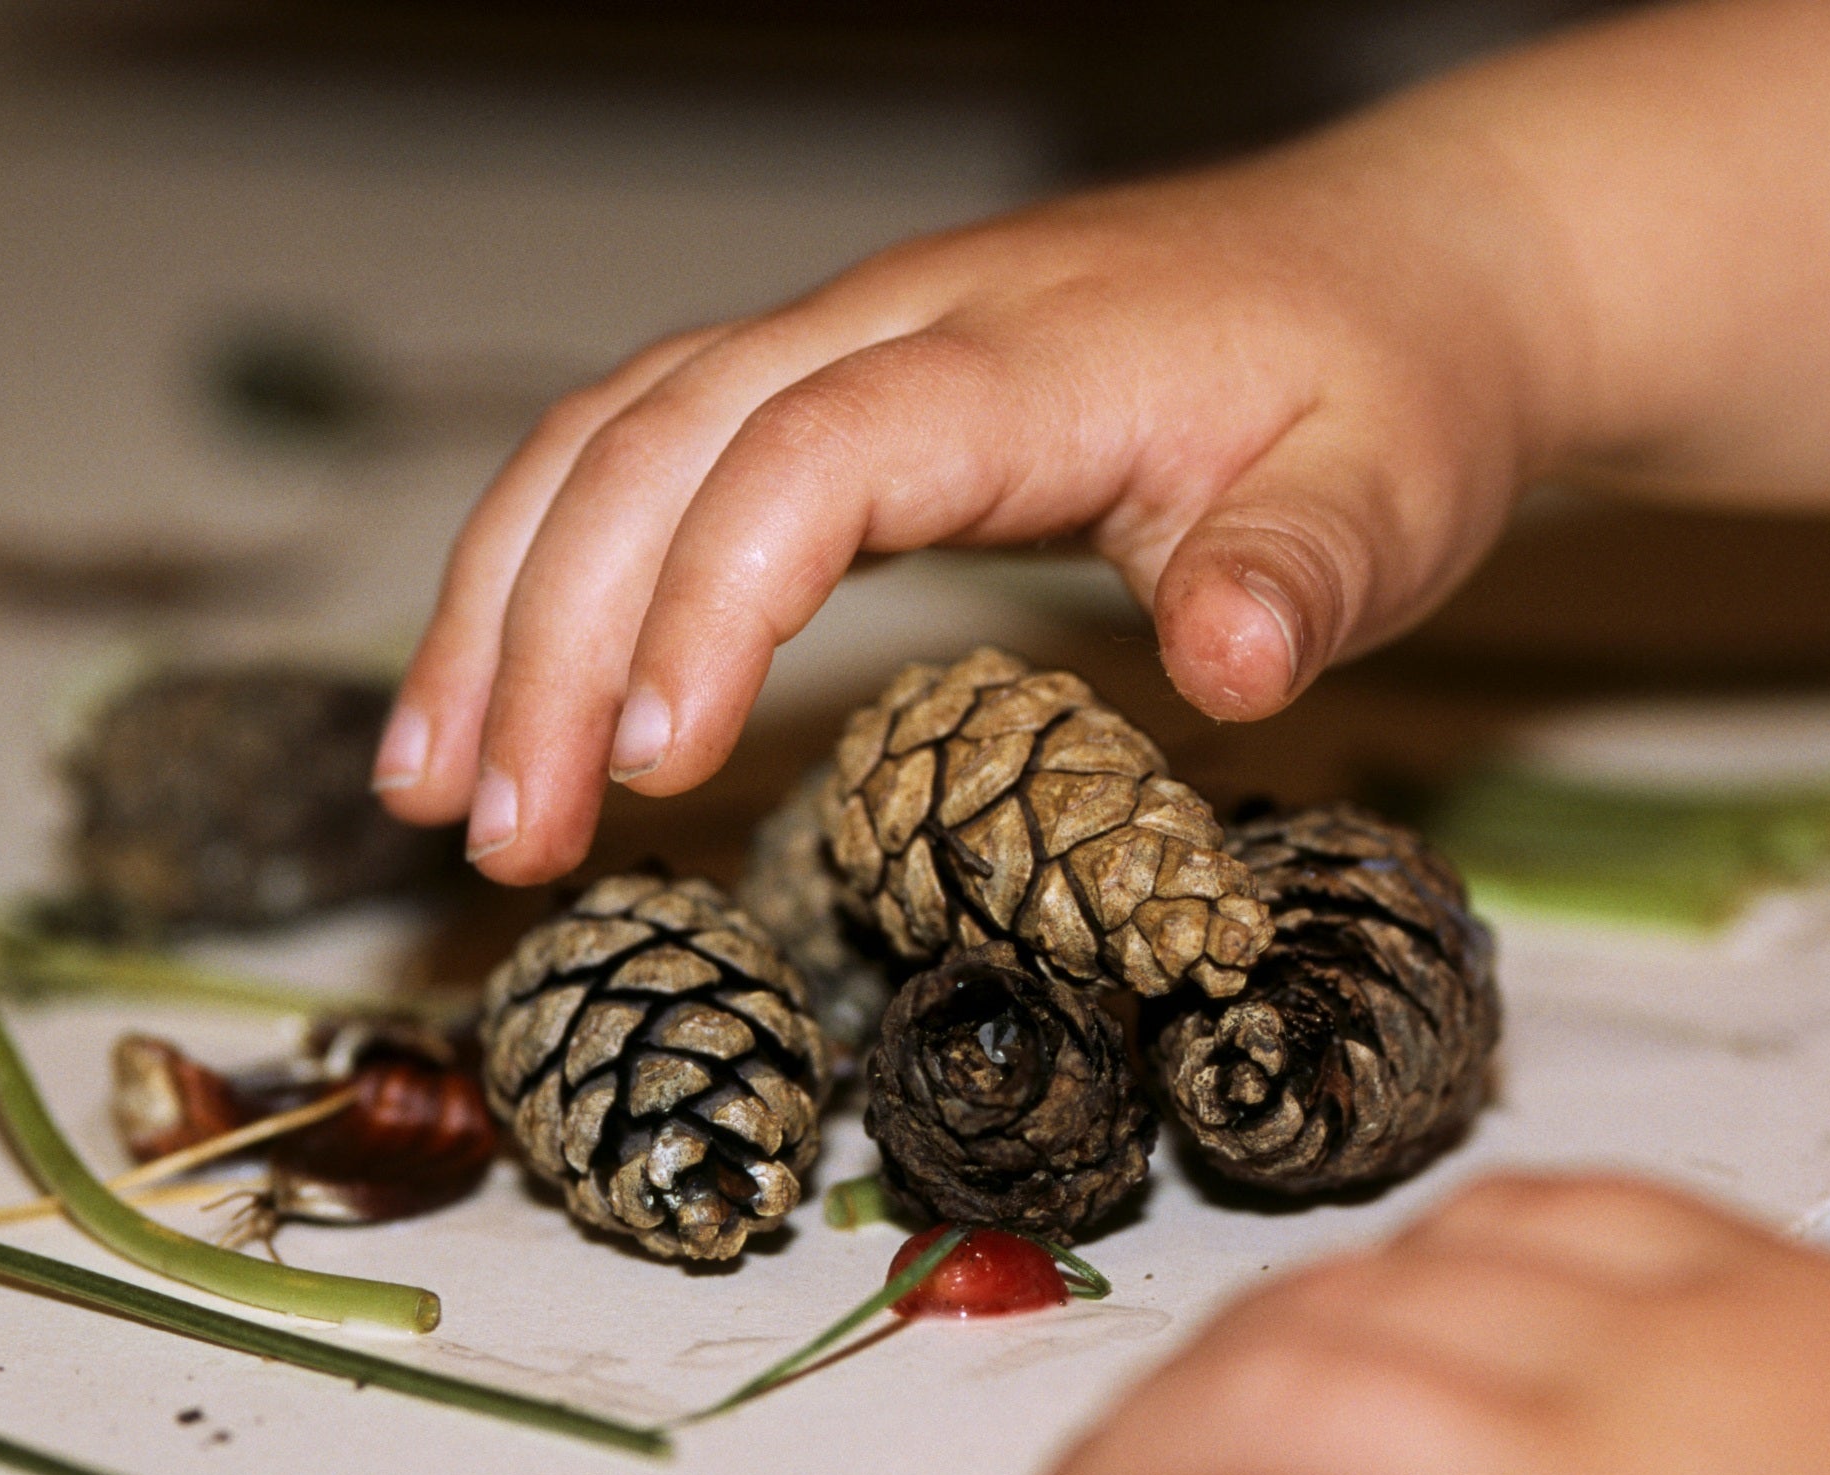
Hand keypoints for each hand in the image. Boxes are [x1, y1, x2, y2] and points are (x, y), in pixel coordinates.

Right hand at [369, 121, 1578, 882]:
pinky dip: (552, 565)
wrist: (1398, 275)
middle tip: (502, 843)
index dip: (712, 599)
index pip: (814, 457)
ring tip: (431, 788)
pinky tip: (507, 689)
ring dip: (502, 603)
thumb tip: (1228, 664)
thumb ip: (1298, 578)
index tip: (658, 766)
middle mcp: (903, 324)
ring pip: (612, 436)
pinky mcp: (836, 386)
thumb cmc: (1384, 394)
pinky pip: (646, 448)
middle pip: (658, 443)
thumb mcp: (1385, 500)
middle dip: (549, 642)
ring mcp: (853, 341)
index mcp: (1027, 357)